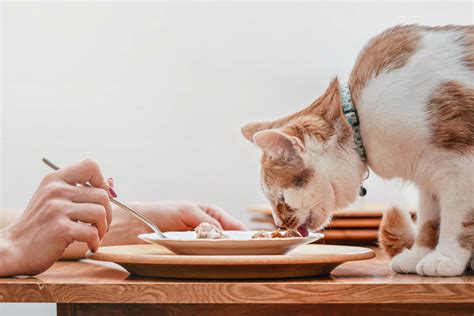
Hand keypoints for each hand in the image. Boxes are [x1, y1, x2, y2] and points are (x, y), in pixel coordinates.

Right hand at [0, 158, 114, 275]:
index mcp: (55, 179)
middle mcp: (56, 190)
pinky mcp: (60, 229)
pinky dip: (95, 241)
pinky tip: (90, 245)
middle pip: (102, 194)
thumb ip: (81, 191)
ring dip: (103, 228)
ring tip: (95, 236)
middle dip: (108, 213)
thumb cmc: (39, 225)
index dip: (102, 181)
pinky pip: (92, 232)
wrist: (14, 249)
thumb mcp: (56, 201)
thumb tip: (111, 184)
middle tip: (101, 226)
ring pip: (100, 213)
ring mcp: (57, 209)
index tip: (101, 198)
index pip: (90, 165)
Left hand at [110, 201, 245, 242]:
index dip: (244, 233)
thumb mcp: (188, 210)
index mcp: (211, 213)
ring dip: (221, 251)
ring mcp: (199, 239)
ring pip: (216, 247)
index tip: (253, 242)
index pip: (233, 224)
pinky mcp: (189, 249)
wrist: (138, 223)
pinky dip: (208, 255)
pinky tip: (212, 258)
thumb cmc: (163, 211)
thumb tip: (221, 232)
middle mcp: (207, 226)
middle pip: (227, 238)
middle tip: (243, 251)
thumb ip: (206, 220)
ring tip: (230, 255)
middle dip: (235, 244)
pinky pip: (203, 253)